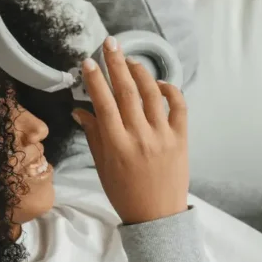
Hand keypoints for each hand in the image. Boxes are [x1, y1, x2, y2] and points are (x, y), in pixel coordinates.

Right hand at [72, 37, 188, 225]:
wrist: (158, 217)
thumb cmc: (125, 194)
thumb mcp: (103, 167)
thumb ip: (94, 135)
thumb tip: (80, 110)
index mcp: (117, 145)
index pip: (103, 103)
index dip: (95, 80)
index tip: (88, 62)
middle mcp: (140, 136)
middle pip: (127, 91)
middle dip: (116, 64)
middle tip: (109, 43)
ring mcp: (163, 136)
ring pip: (152, 93)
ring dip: (141, 72)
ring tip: (130, 60)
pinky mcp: (181, 138)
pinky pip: (179, 106)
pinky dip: (170, 90)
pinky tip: (159, 83)